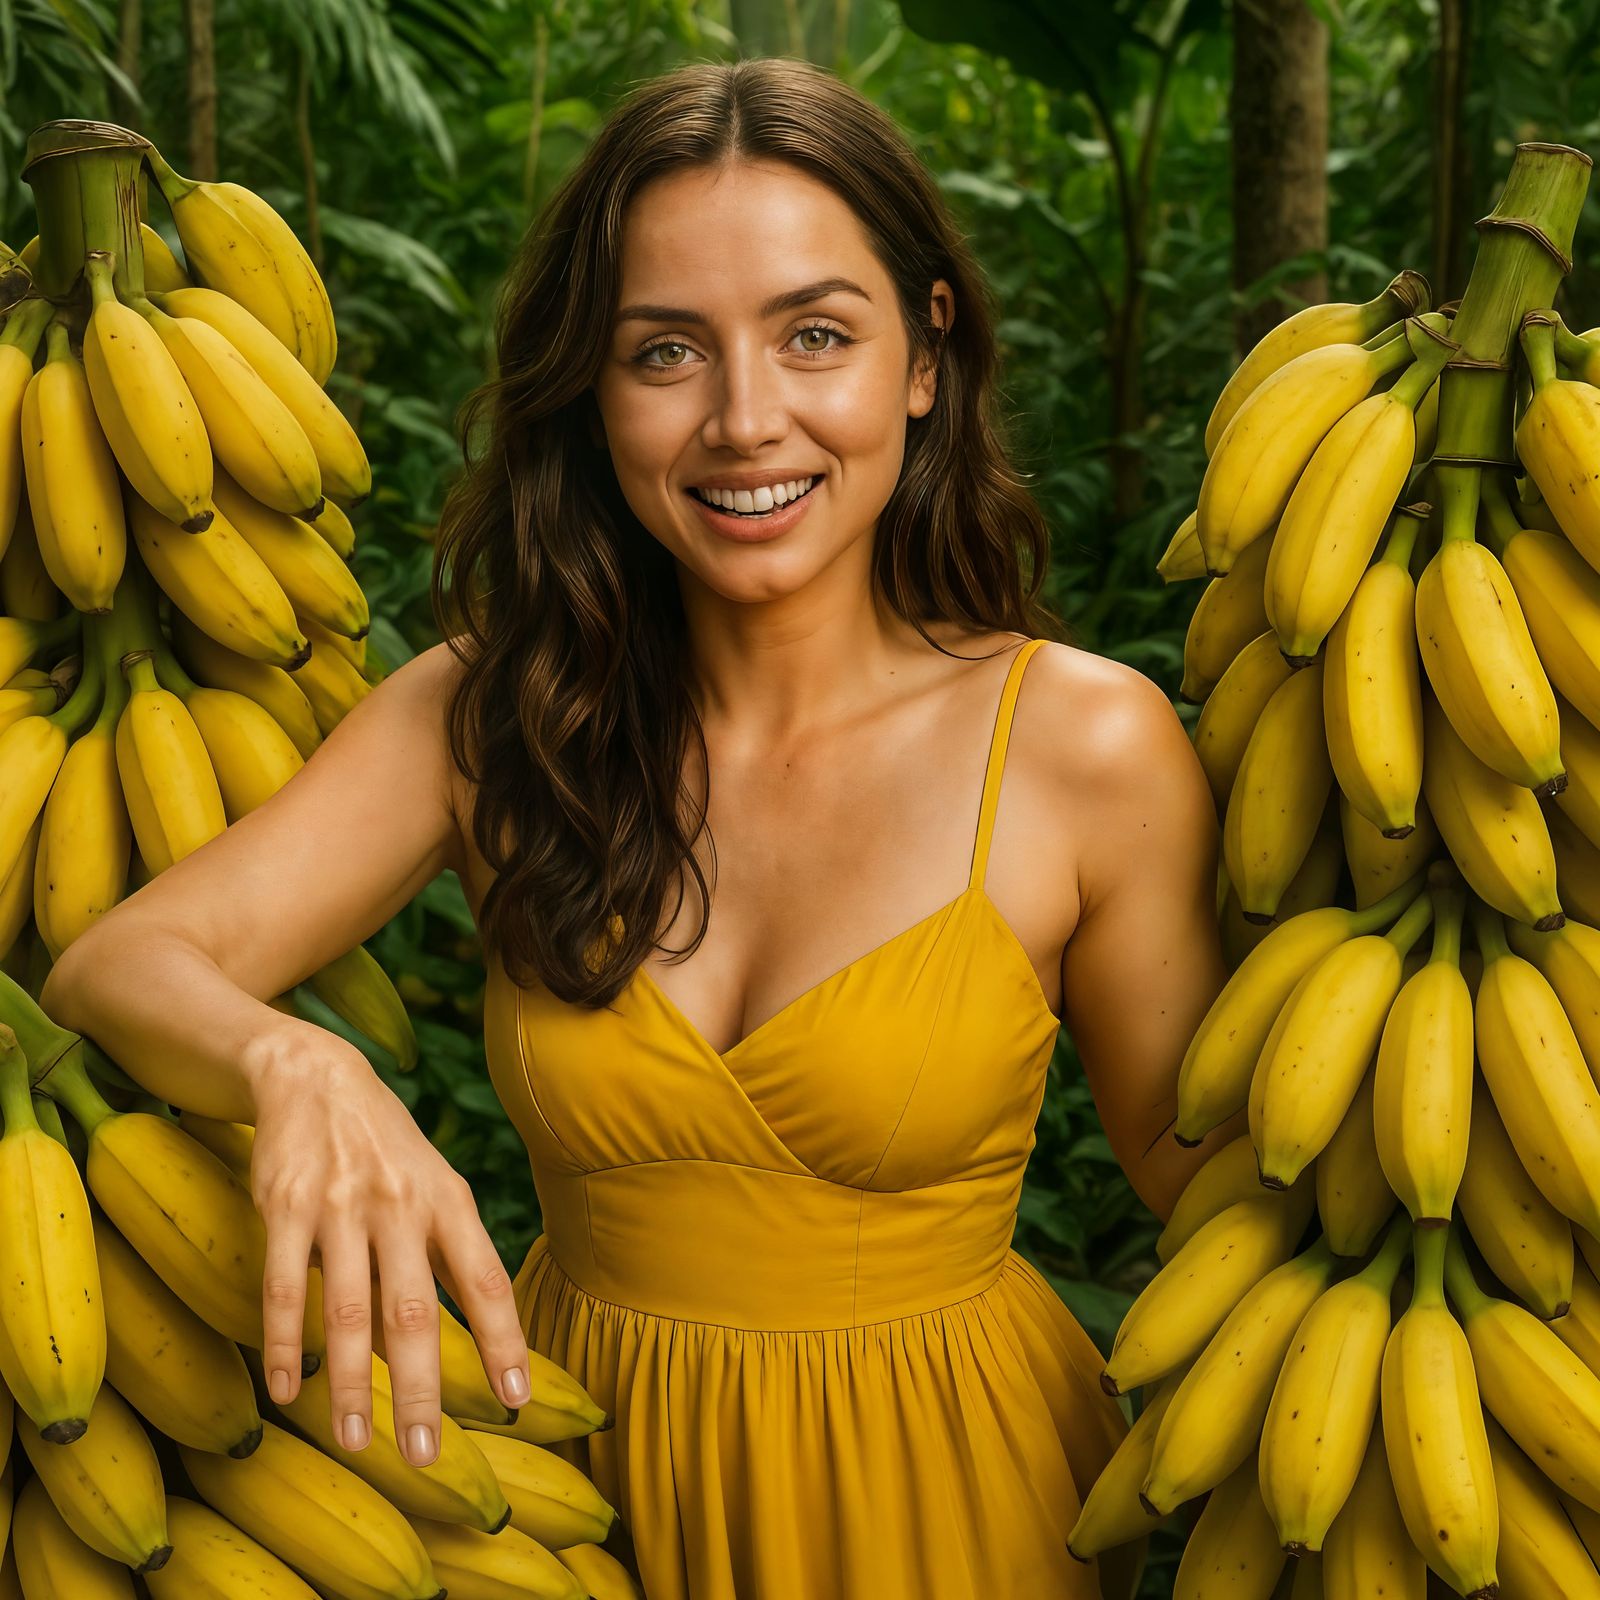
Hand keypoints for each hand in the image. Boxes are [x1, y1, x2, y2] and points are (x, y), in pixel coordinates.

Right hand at [245, 1029, 530, 1464]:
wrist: (315, 1074)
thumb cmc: (386, 1148)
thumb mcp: (433, 1185)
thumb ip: (449, 1254)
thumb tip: (474, 1337)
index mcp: (447, 1200)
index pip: (485, 1279)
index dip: (503, 1340)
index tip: (516, 1399)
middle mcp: (401, 1204)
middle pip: (416, 1310)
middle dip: (422, 1387)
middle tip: (424, 1453)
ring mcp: (342, 1206)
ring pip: (350, 1309)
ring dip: (352, 1383)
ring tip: (356, 1441)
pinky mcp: (286, 1206)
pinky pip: (284, 1287)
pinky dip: (286, 1343)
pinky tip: (287, 1390)